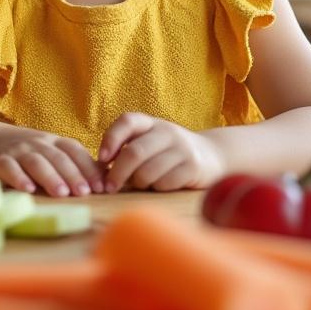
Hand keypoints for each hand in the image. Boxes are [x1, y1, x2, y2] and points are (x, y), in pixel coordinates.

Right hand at [0, 127, 103, 197]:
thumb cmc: (30, 152)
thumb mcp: (52, 152)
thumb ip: (75, 163)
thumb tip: (106, 180)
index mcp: (55, 142)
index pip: (75, 151)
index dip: (88, 168)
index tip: (101, 186)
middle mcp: (38, 143)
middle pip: (58, 158)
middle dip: (72, 175)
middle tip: (84, 192)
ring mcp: (18, 151)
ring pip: (36, 162)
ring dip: (50, 177)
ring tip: (61, 193)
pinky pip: (9, 168)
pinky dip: (18, 178)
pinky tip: (27, 189)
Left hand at [98, 113, 224, 192]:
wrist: (212, 155)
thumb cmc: (167, 153)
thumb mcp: (148, 143)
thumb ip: (126, 151)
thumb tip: (98, 173)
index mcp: (151, 123)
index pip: (127, 121)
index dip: (110, 139)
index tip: (102, 159)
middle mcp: (166, 132)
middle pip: (134, 153)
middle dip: (118, 173)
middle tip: (109, 187)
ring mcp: (181, 148)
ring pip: (147, 172)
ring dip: (139, 183)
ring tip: (141, 184)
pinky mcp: (193, 166)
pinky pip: (164, 183)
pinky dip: (157, 188)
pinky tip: (161, 184)